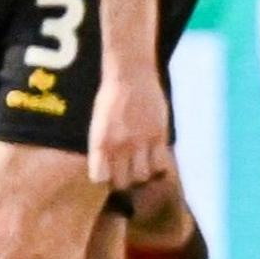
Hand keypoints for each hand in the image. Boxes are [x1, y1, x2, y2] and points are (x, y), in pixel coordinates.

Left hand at [87, 62, 172, 191]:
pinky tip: (155, 158)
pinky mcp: (159, 136)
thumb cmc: (110, 98)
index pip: (99, 177)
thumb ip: (102, 146)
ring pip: (143, 176)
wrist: (130, 76)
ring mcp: (140, 142)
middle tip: (127, 172)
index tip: (108, 174)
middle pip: (123, 182)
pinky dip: (158, 166)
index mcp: (99, 142)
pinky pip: (161, 164)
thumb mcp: (98, 124)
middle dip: (124, 180)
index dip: (105, 178)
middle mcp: (119, 145)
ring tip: (141, 165)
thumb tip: (107, 167)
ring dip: (142, 174)